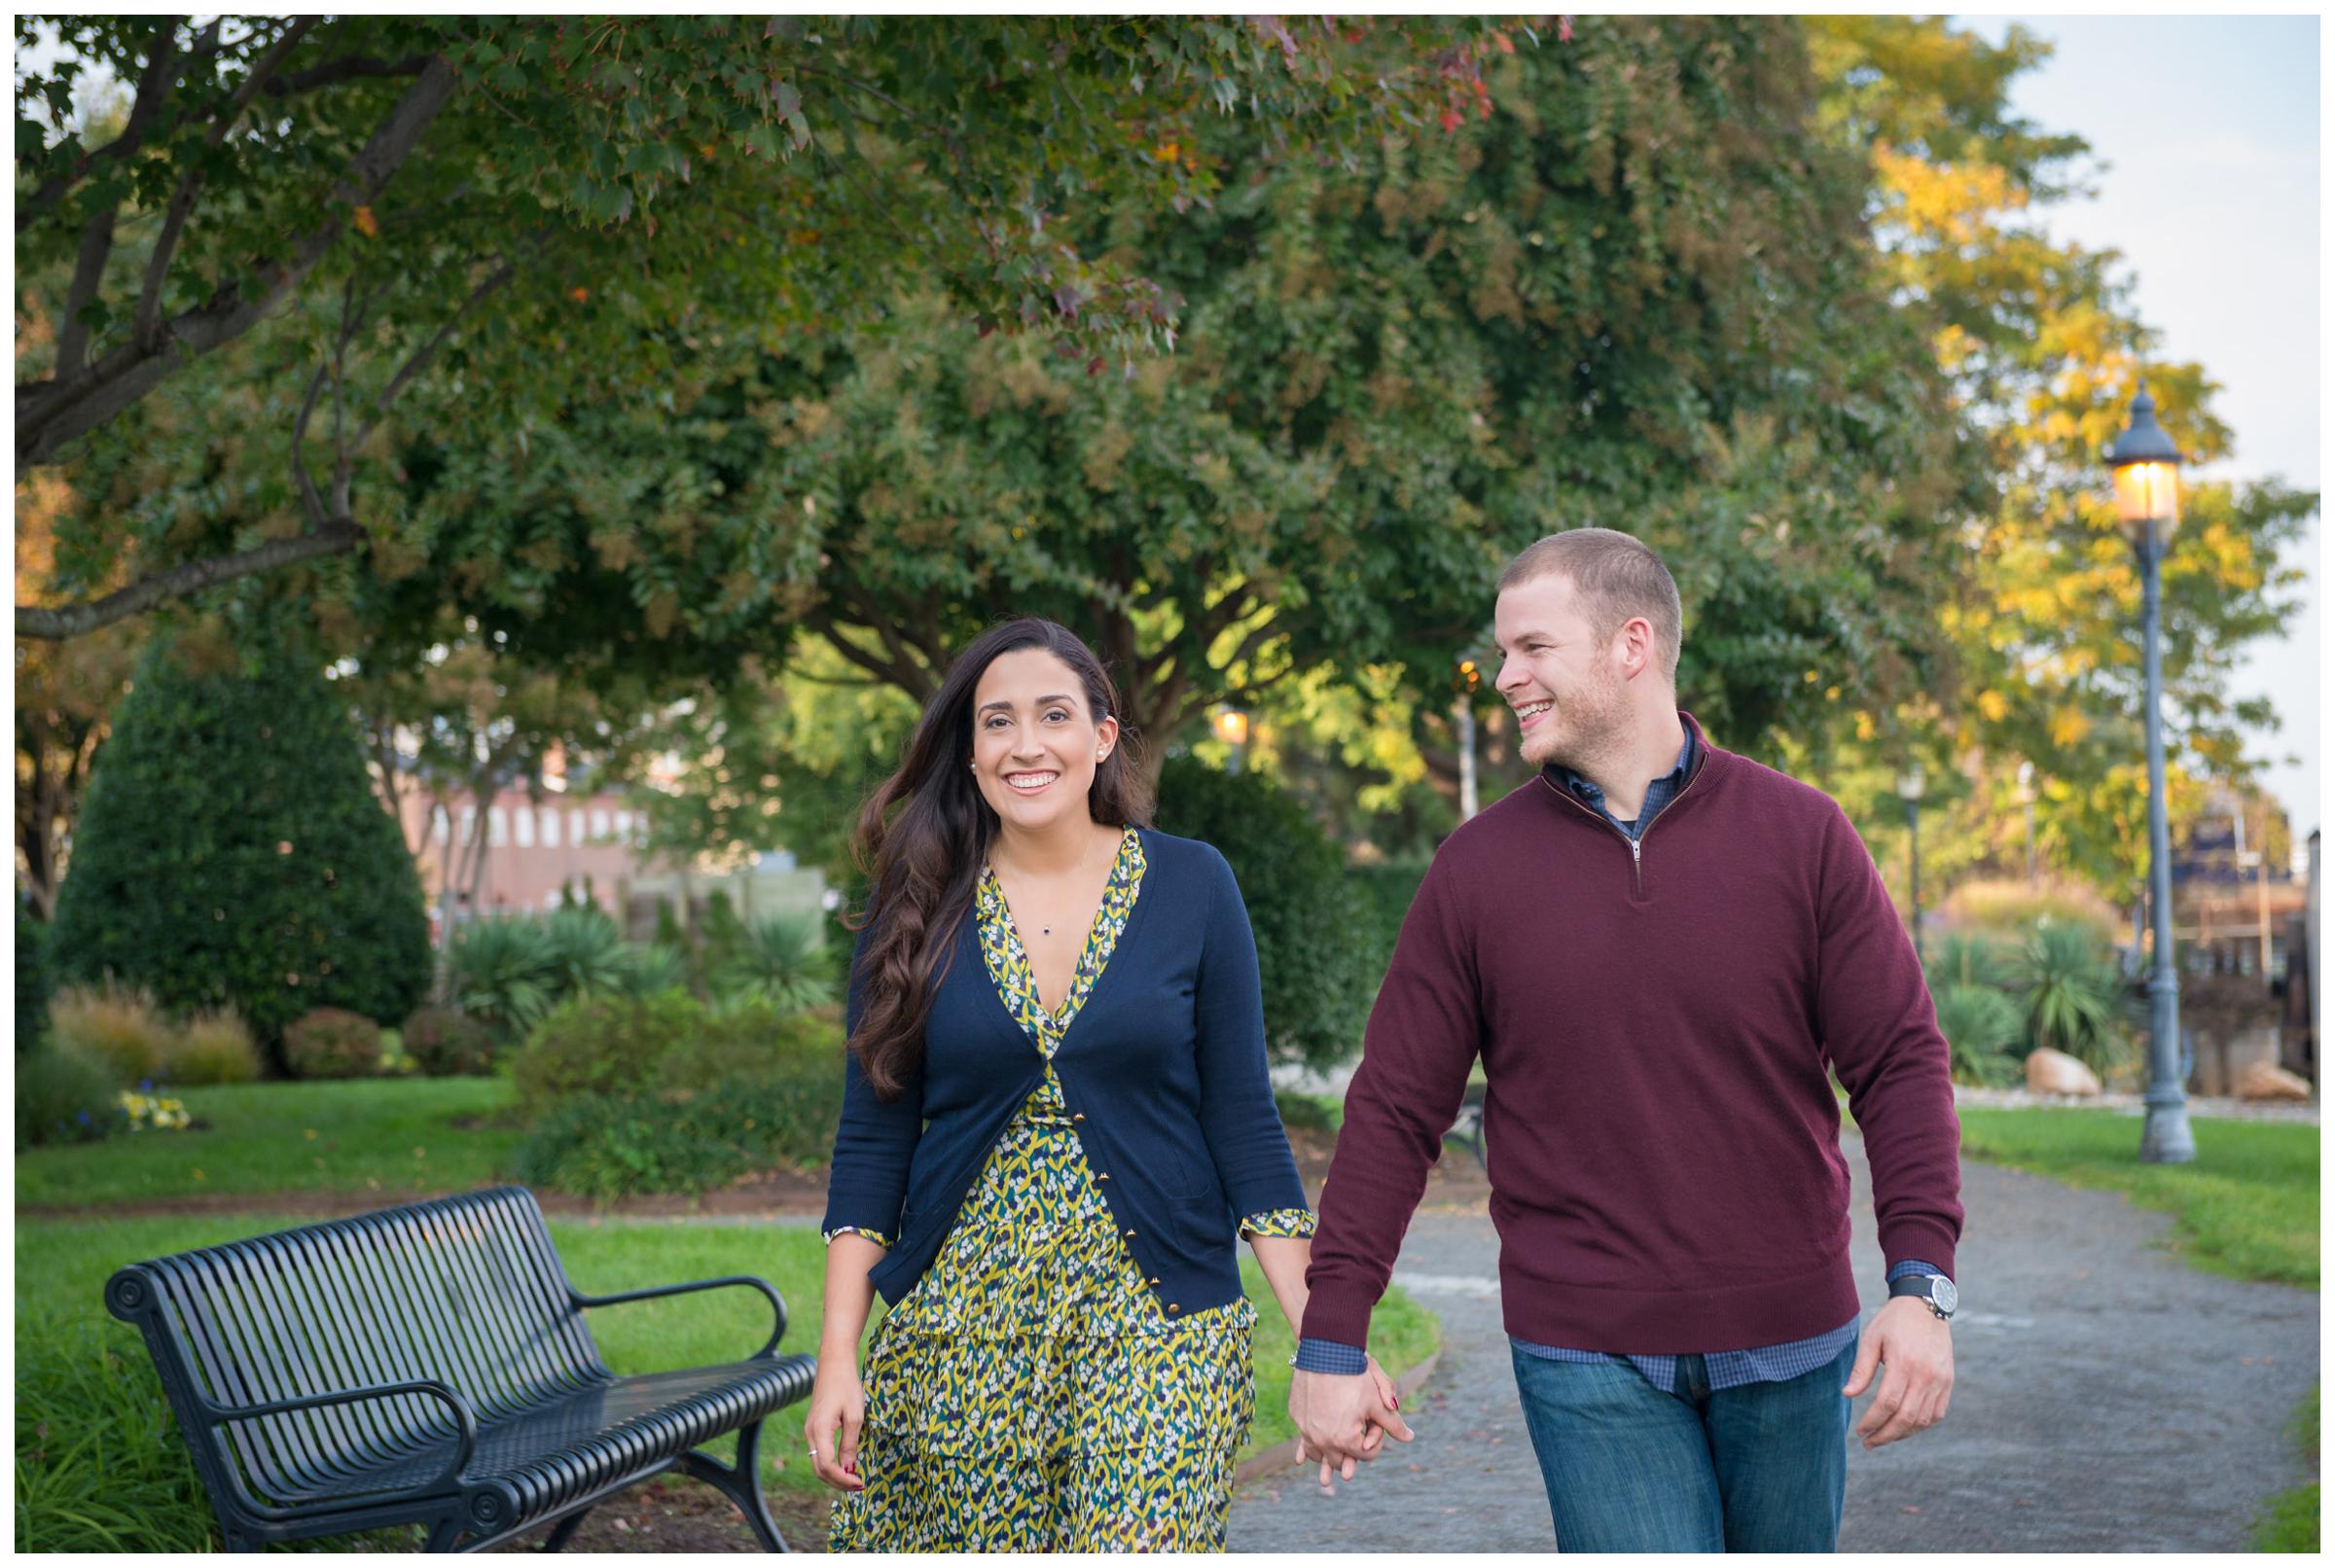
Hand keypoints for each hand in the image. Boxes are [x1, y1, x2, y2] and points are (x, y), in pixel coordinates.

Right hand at [804, 1355, 867, 1490]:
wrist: (834, 1363)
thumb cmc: (847, 1386)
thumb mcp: (855, 1416)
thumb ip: (850, 1444)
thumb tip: (848, 1470)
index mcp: (819, 1431)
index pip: (827, 1466)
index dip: (843, 1479)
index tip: (860, 1483)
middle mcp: (810, 1434)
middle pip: (820, 1470)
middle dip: (838, 1482)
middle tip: (859, 1486)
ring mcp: (810, 1431)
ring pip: (818, 1463)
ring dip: (835, 1475)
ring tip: (854, 1479)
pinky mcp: (814, 1428)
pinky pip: (820, 1453)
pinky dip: (832, 1464)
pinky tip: (846, 1465)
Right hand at [1290, 1359, 1413, 1492]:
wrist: (1326, 1349)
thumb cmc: (1355, 1375)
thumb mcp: (1377, 1401)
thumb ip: (1393, 1424)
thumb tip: (1409, 1438)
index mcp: (1346, 1440)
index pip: (1366, 1455)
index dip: (1376, 1444)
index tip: (1376, 1430)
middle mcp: (1322, 1440)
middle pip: (1340, 1460)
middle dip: (1351, 1455)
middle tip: (1356, 1451)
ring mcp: (1306, 1428)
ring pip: (1317, 1453)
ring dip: (1327, 1454)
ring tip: (1333, 1457)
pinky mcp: (1296, 1416)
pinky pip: (1303, 1437)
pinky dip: (1309, 1442)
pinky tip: (1308, 1450)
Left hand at [1843, 1295, 1953, 1448]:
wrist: (1927, 1305)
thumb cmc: (1894, 1321)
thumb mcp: (1872, 1339)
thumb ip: (1862, 1369)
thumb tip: (1847, 1395)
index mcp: (1904, 1363)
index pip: (1887, 1404)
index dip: (1872, 1421)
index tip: (1860, 1430)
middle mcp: (1926, 1375)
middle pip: (1906, 1418)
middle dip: (1885, 1435)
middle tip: (1868, 1443)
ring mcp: (1941, 1380)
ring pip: (1923, 1420)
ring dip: (1902, 1434)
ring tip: (1884, 1436)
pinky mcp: (1949, 1382)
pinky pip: (1937, 1413)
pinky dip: (1921, 1425)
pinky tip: (1905, 1427)